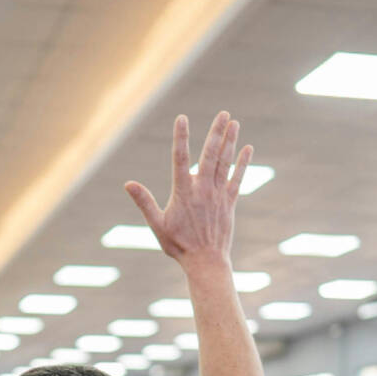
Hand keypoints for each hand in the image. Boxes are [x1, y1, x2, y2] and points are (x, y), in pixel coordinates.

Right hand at [124, 112, 252, 270]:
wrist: (205, 262)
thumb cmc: (179, 245)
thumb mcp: (157, 225)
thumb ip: (144, 202)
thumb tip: (128, 184)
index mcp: (183, 192)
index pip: (180, 159)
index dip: (181, 137)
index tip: (182, 118)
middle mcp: (203, 190)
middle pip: (210, 155)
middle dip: (216, 132)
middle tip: (223, 113)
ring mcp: (219, 195)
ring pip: (225, 163)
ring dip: (230, 141)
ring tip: (233, 122)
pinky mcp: (230, 202)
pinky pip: (238, 178)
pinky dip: (243, 163)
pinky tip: (248, 148)